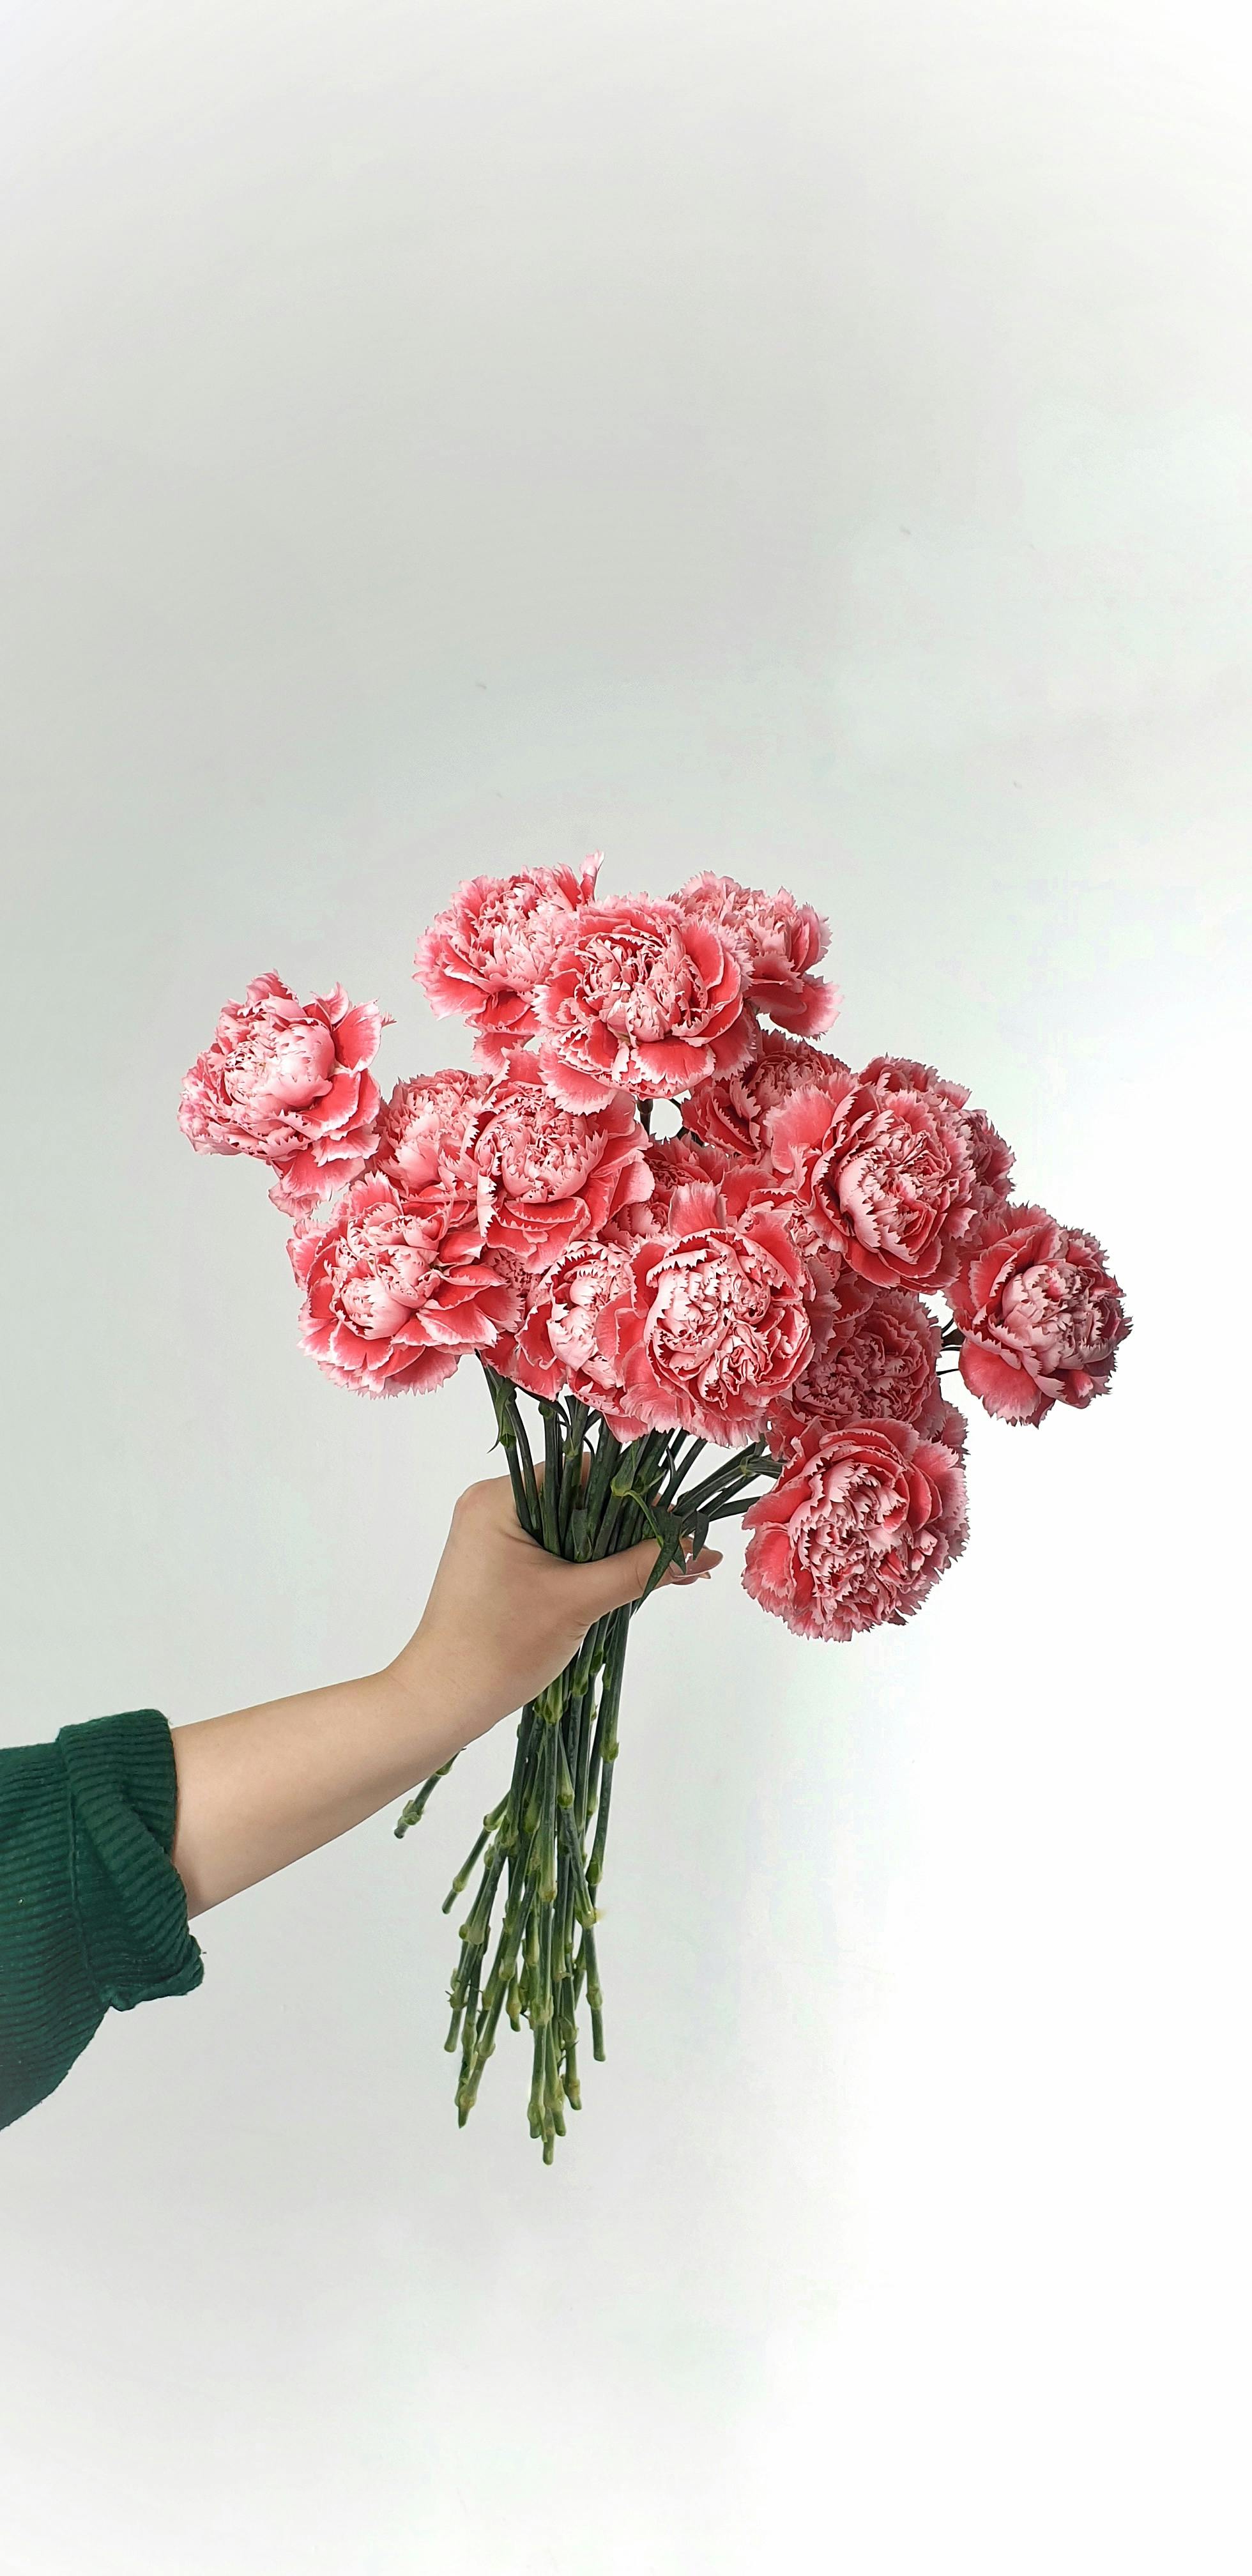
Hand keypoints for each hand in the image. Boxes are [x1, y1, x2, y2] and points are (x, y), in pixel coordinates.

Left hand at [383, 1475, 721, 1748]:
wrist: (441, 1702)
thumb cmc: (499, 1647)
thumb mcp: (580, 1601)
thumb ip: (643, 1568)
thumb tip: (702, 1548)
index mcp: (499, 1497)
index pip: (583, 1471)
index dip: (636, 1494)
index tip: (679, 1521)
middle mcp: (492, 1506)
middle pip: (580, 1499)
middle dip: (632, 1527)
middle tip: (682, 1549)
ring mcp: (492, 1538)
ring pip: (571, 1529)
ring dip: (615, 1551)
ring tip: (668, 1570)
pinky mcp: (498, 1567)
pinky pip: (556, 1552)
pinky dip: (591, 1567)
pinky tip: (630, 1583)